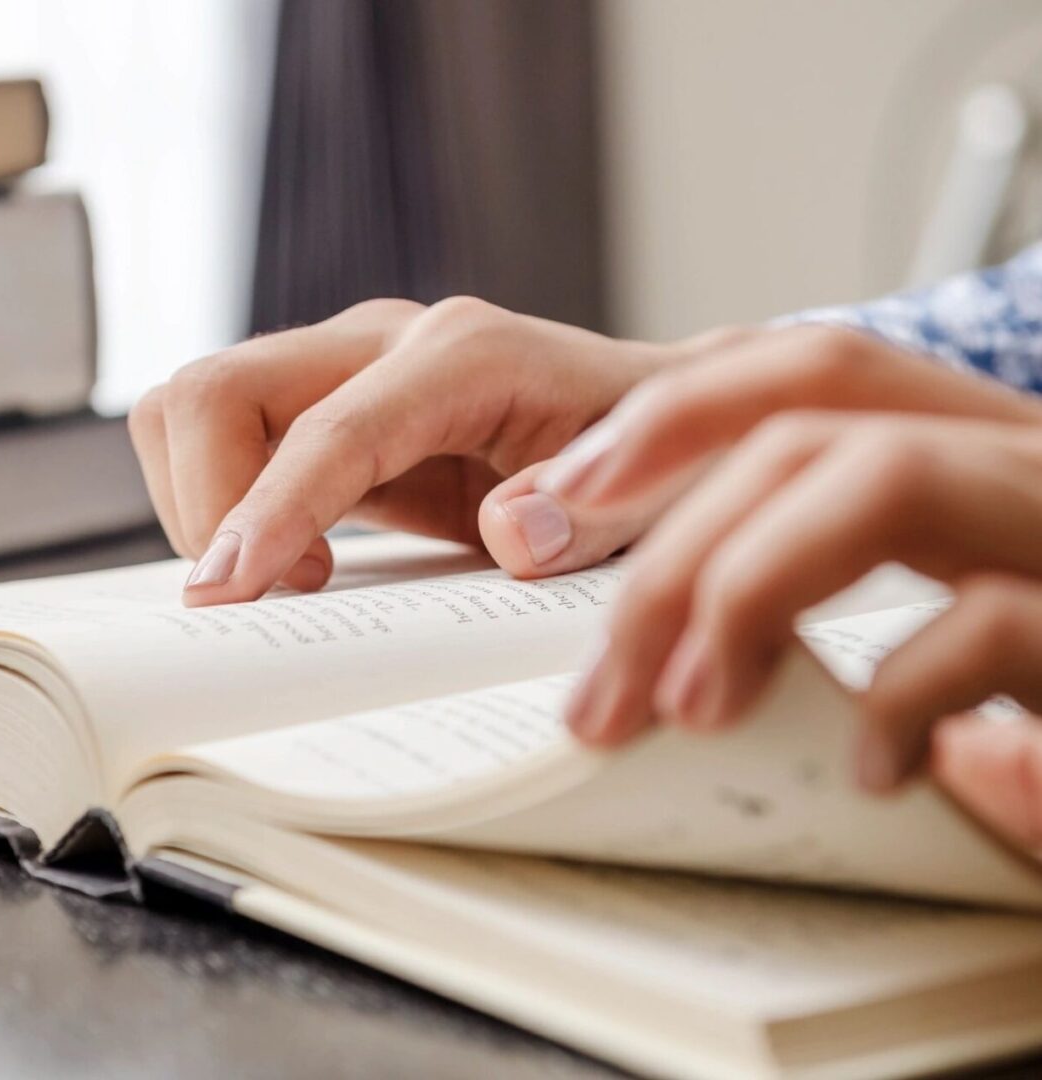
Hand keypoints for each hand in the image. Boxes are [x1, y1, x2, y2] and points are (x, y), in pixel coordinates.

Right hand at [129, 297, 684, 604]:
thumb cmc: (661, 461)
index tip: (229, 592)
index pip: (329, 428)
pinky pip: (222, 438)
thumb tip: (511, 533)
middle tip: (264, 594)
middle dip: (207, 503)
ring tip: (291, 574)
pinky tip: (296, 560)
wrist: (659, 430)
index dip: (267, 510)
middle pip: (217, 391)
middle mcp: (388, 343)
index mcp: (468, 355)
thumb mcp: (664, 497)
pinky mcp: (325, 409)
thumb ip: (600, 516)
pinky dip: (221, 502)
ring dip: (204, 501)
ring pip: (196, 406)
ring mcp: (347, 370)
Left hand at [554, 406, 1041, 846]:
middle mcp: (1026, 461)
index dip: (674, 415)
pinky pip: (998, 620)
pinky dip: (905, 692)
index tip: (563, 496)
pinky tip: (871, 770)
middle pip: (803, 426)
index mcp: (975, 450)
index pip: (805, 372)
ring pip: (885, 477)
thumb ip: (830, 622)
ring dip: (753, 588)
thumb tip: (669, 667)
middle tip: (599, 693)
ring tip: (694, 710)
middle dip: (670, 554)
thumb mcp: (956, 642)